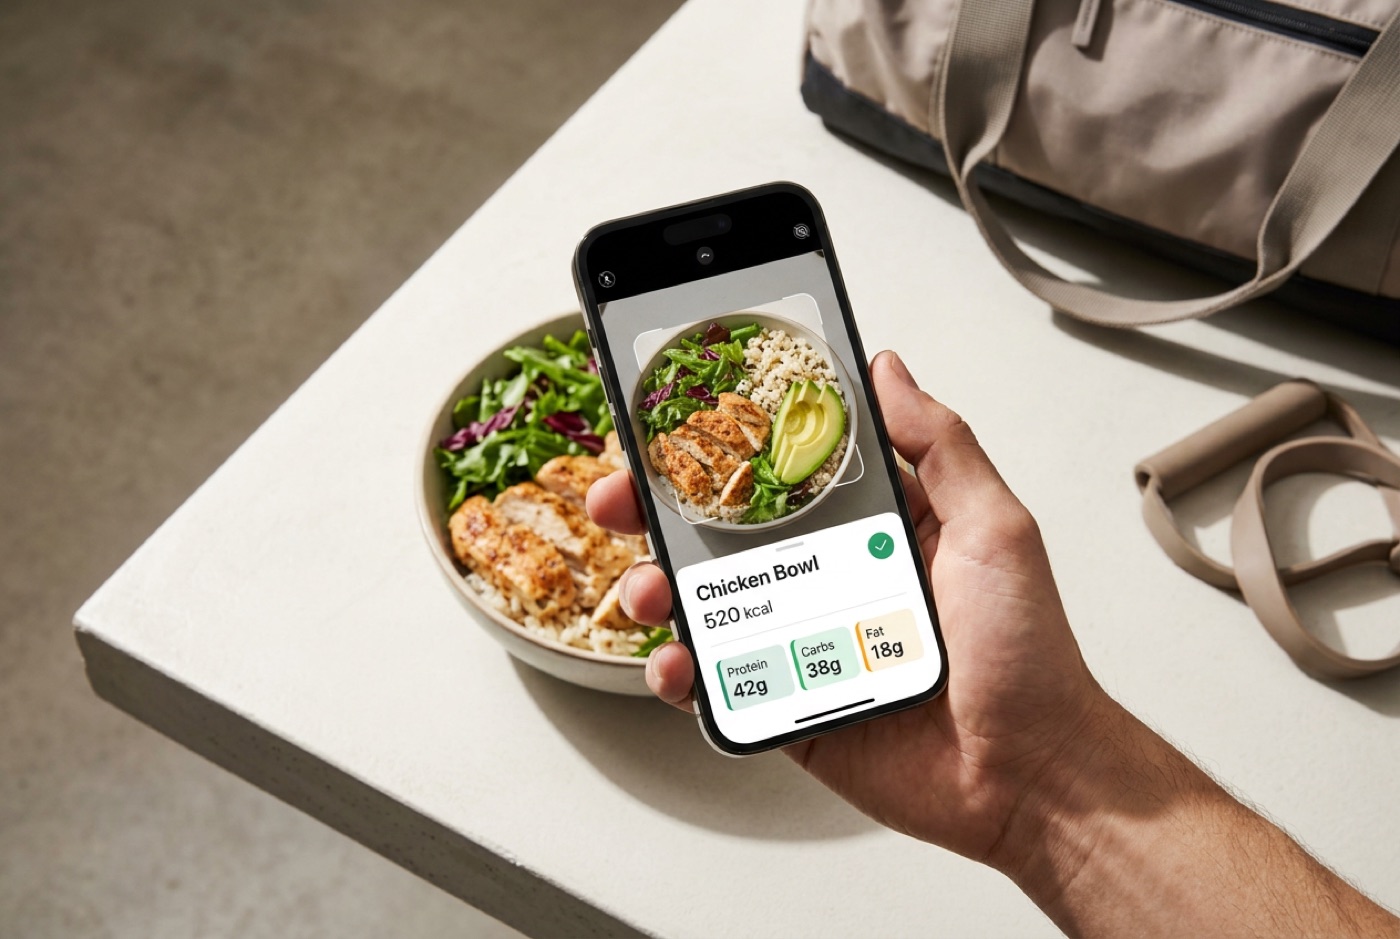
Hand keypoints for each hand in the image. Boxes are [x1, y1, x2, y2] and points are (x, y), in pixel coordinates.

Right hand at [588, 351, 1104, 863]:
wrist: (1029, 776)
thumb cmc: (1028, 655)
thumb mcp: (994, 529)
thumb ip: (941, 447)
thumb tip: (888, 370)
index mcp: (874, 526)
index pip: (783, 468)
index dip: (725, 442)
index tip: (673, 418)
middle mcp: (830, 576)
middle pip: (724, 531)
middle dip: (660, 508)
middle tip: (621, 495)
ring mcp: (802, 640)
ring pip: (708, 604)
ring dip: (659, 588)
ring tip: (650, 589)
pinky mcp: (787, 702)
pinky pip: (717, 683)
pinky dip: (680, 673)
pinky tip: (676, 663)